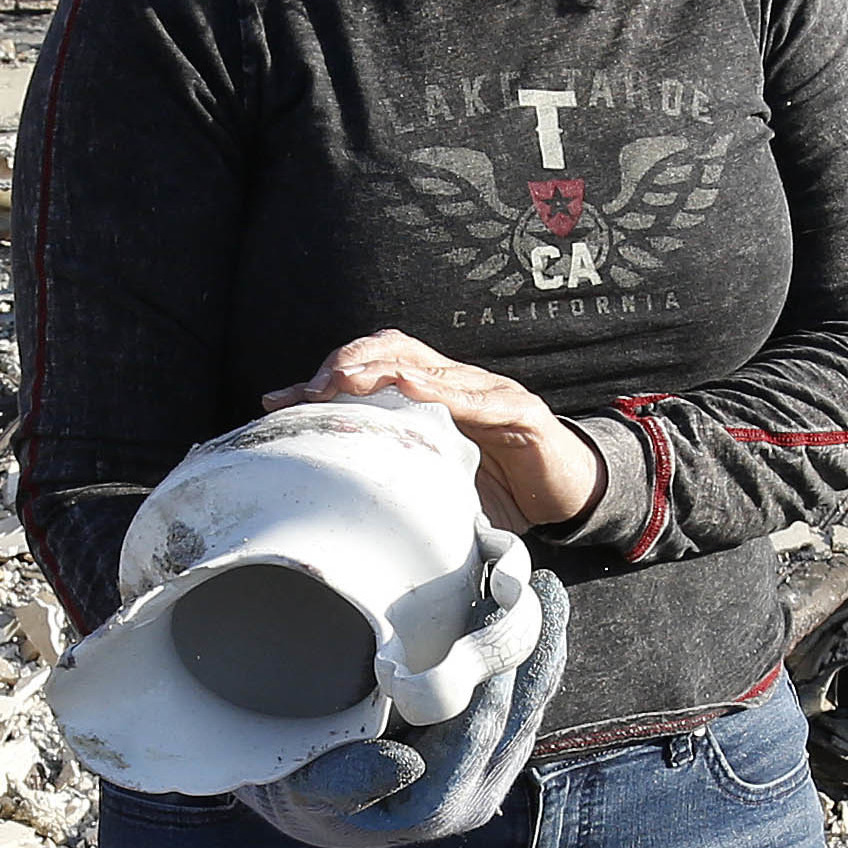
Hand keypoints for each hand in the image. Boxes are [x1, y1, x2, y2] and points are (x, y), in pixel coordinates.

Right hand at [242, 564, 571, 847]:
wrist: (308, 801)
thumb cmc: (298, 784)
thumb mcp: (305, 786)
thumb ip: (347, 780)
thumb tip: (406, 763)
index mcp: (433, 807)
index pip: (481, 729)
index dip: (499, 671)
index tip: (503, 612)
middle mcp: (471, 797)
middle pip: (520, 714)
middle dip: (535, 647)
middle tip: (540, 586)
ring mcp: (487, 775)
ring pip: (532, 704)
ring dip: (542, 644)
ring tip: (545, 588)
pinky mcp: (491, 752)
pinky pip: (524, 700)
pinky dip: (530, 653)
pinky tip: (530, 609)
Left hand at [270, 330, 604, 531]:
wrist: (568, 493)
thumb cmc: (498, 488)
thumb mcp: (434, 482)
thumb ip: (393, 477)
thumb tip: (326, 496)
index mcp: (431, 393)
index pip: (373, 365)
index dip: (326, 374)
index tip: (279, 400)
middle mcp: (457, 382)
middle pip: (392, 351)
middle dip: (345, 365)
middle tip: (308, 390)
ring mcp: (490, 393)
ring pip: (428, 367)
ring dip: (382, 371)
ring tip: (344, 380)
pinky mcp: (523, 415)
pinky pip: (482, 399)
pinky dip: (446, 393)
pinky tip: (414, 391)